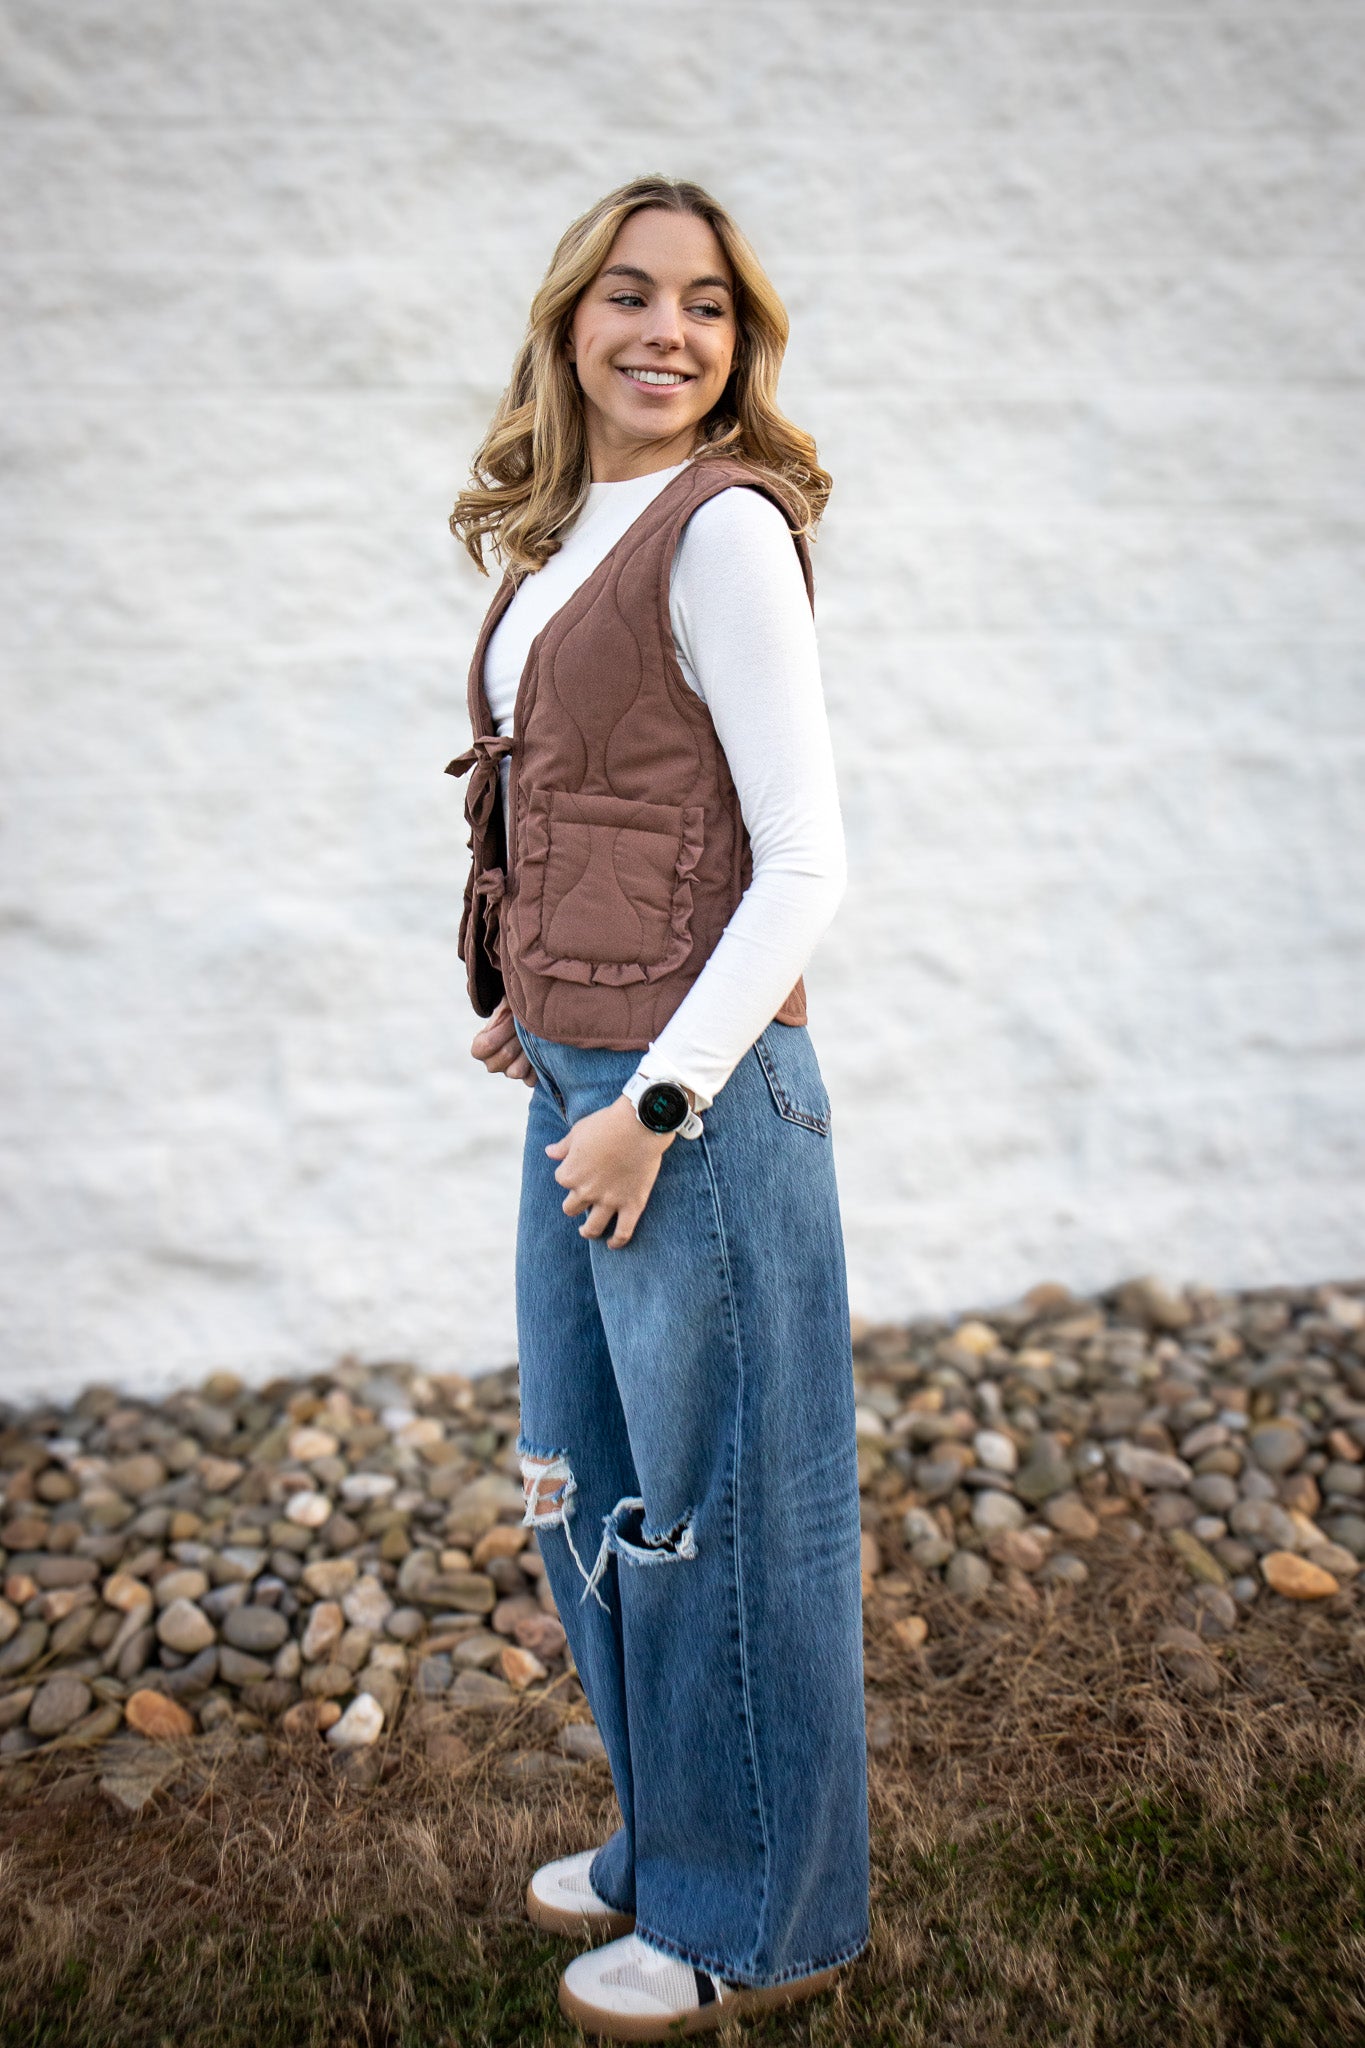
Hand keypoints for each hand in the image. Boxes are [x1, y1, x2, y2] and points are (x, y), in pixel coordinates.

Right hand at [471, 995, 535, 1087]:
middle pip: (505, 1055)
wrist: (527, 1024)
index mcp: (480, 1048)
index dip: (502, 1028)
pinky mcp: (525, 1079)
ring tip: (534, 1036)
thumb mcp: (507, 1006)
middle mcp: (492, 1064)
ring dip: (529, 1051)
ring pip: (516, 1072)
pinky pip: (530, 1079)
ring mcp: (508, 1073)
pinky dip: (538, 1066)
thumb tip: (514, 1007)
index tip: (511, 1015)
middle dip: (519, 1036)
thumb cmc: (513, 1012)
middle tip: (527, 1023)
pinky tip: (541, 1049)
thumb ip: (506, 1007)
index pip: (486, 1044)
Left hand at [546, 1095, 674, 1248]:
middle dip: (575, 1204)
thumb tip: (549, 1152)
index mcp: (570, 1173)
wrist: (639, 1124)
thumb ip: (563, 1146)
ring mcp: (609, 1201)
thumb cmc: (607, 1123)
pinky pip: (623, 1232)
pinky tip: (613, 1244)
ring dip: (588, 1231)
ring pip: (593, 1228)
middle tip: (583, 1201)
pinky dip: (617, 1241)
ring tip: (588, 1231)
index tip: (580, 1169)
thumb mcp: (579, 1131)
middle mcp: (586, 1191)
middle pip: (571, 1208)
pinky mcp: (632, 1204)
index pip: (562, 1180)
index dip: (570, 1175)